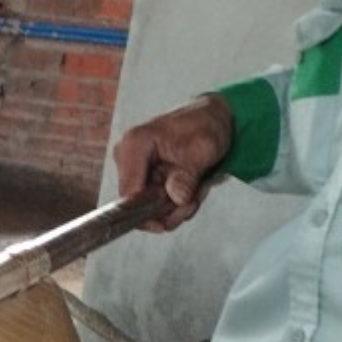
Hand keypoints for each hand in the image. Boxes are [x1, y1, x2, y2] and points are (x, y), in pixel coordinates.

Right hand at [112, 94, 234, 231]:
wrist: (212, 118)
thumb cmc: (204, 126)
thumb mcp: (201, 151)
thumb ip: (186, 176)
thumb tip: (176, 198)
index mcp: (135, 145)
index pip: (129, 192)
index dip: (144, 213)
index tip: (165, 223)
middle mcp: (128, 157)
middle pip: (138, 202)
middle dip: (167, 210)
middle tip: (192, 202)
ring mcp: (136, 167)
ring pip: (148, 205)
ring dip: (175, 207)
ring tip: (195, 192)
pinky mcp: (145, 175)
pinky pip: (156, 201)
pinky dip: (176, 202)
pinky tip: (190, 190)